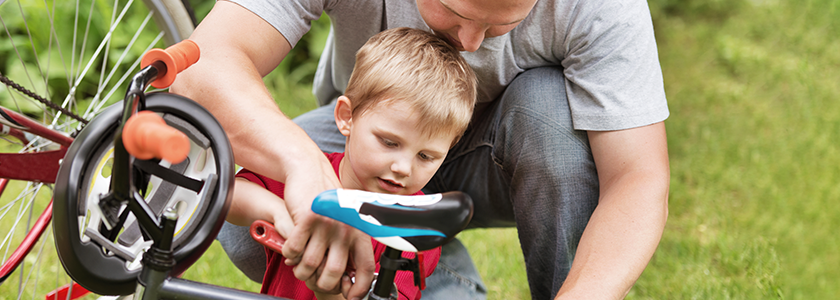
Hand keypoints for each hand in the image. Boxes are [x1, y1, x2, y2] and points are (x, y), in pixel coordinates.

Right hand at [281, 162, 375, 299]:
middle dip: (320, 282)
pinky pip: (294, 249)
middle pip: (334, 272)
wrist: (309, 172)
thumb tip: (345, 278)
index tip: (347, 295)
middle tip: (311, 278)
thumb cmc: (324, 202)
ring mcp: (327, 224)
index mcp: (358, 233)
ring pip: (310, 264)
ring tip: (298, 265)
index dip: (358, 288)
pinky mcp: (307, 219)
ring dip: (300, 270)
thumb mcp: (342, 224)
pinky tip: (290, 249)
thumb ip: (345, 247)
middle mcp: (345, 229)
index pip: (366, 269)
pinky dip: (289, 254)